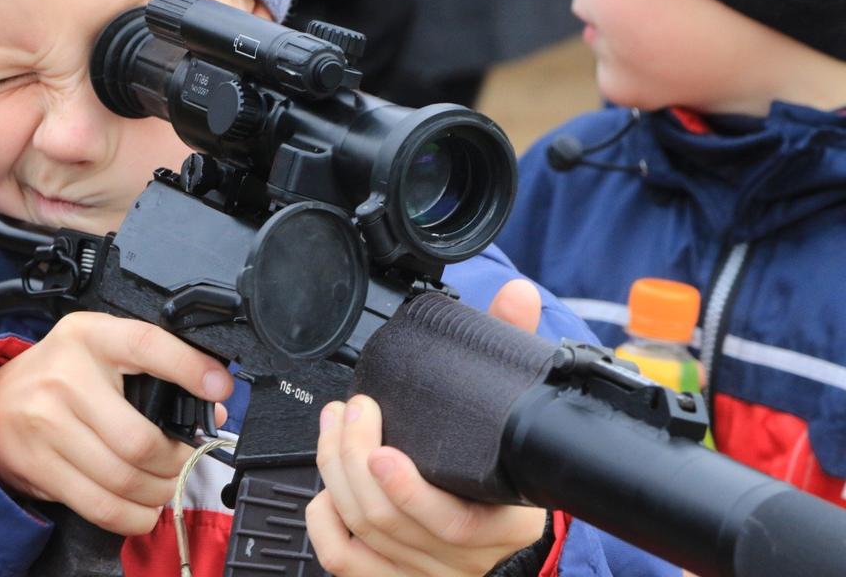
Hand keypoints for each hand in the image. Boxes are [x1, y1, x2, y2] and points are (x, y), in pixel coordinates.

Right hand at [0, 312, 231, 535]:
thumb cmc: (59, 375)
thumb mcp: (100, 352)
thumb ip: (154, 370)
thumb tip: (212, 407)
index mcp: (91, 337)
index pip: (147, 344)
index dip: (188, 367)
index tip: (219, 386)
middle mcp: (66, 377)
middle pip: (140, 438)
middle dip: (176, 460)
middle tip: (184, 461)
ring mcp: (47, 423)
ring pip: (123, 477)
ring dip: (157, 492)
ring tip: (164, 486)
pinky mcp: (37, 464)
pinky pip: (98, 504)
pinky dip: (131, 516)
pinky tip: (142, 509)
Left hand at [306, 279, 548, 575]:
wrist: (510, 539)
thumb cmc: (512, 470)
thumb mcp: (521, 416)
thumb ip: (518, 349)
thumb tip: (517, 295)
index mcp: (504, 521)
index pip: (453, 522)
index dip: (410, 491)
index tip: (382, 451)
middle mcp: (463, 559)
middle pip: (388, 520)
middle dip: (354, 459)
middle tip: (351, 411)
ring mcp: (424, 572)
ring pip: (361, 534)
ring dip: (335, 474)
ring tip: (334, 424)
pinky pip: (344, 562)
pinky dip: (324, 523)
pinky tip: (324, 488)